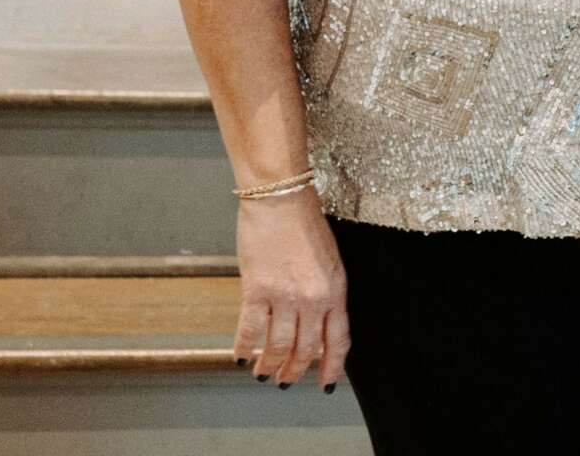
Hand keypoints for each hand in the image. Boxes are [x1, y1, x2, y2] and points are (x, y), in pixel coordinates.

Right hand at [233, 190, 350, 390]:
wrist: (281, 195)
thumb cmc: (305, 220)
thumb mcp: (330, 259)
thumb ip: (326, 292)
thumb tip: (317, 324)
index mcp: (335, 290)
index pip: (338, 341)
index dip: (332, 368)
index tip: (326, 384)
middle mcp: (312, 298)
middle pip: (306, 350)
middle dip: (295, 372)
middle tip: (286, 381)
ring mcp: (284, 296)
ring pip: (278, 347)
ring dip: (270, 366)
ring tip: (263, 373)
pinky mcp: (257, 289)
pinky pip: (250, 330)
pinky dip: (244, 348)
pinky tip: (241, 356)